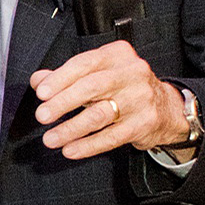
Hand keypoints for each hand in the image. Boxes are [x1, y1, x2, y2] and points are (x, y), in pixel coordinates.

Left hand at [30, 40, 188, 159]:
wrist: (166, 108)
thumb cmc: (125, 87)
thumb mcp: (99, 73)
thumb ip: (67, 76)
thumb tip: (38, 80)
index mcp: (117, 55)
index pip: (84, 64)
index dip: (60, 79)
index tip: (41, 93)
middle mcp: (132, 73)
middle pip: (91, 87)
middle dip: (63, 103)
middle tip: (42, 116)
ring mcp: (140, 99)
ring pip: (99, 114)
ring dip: (70, 129)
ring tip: (51, 138)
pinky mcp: (144, 123)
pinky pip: (111, 137)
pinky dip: (88, 145)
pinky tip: (71, 149)